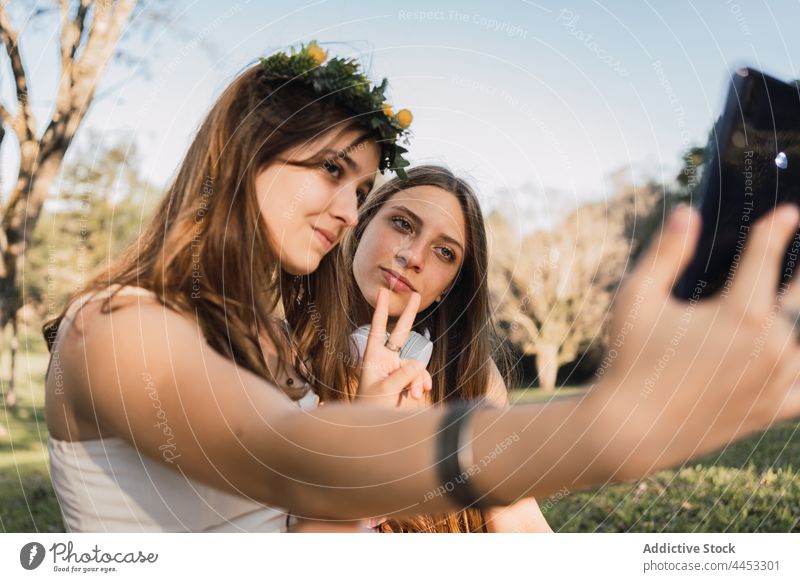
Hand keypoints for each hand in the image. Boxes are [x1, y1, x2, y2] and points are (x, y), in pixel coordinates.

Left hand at [356, 288, 431, 406]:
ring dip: (417, 380)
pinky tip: (418, 395)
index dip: (380, 310)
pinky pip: (420, 376)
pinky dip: (421, 384)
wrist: (374, 427)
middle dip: (408, 315)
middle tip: (415, 294)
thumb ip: (402, 375)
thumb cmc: (371, 407)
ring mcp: (398, 370)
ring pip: (416, 365)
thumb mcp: (385, 390)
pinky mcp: (407, 381)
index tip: (381, 292)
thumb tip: (418, 363)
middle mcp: (386, 360)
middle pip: (400, 332)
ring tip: (412, 396)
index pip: (377, 328)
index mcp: (373, 357)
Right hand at [590, 203, 799, 478]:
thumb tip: (687, 212)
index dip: (777, 230)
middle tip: (796, 263)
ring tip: (789, 307)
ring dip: (797, 316)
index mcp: (741, 313)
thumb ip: (665, 254)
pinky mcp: (771, 409)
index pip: (767, 257)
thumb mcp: (636, 299)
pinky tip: (791, 358)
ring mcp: (776, 381)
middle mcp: (771, 346)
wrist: (630, 432)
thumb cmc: (629, 361)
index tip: (787, 214)